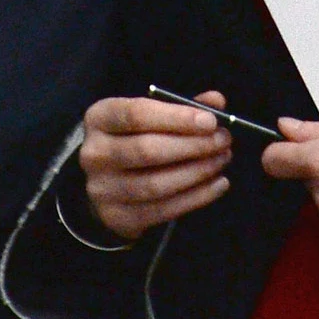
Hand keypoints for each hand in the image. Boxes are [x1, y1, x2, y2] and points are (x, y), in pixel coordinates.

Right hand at [78, 90, 233, 240]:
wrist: (104, 183)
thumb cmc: (131, 140)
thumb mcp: (148, 116)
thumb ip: (181, 108)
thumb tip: (216, 102)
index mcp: (100, 119)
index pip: (136, 114)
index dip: (176, 118)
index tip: (211, 121)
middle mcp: (95, 153)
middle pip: (146, 150)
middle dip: (192, 146)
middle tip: (223, 141)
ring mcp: (103, 189)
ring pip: (155, 184)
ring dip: (197, 172)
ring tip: (221, 160)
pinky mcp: (117, 217)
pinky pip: (162, 210)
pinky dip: (196, 197)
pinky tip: (218, 184)